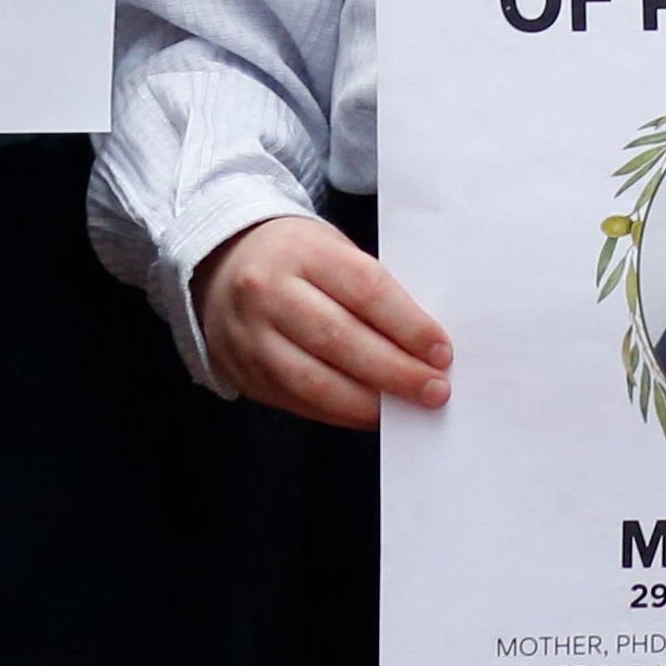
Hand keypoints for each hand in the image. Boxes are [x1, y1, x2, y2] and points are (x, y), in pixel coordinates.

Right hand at [196, 213, 452, 426]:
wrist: (223, 264)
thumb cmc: (297, 259)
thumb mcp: (332, 252)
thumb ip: (372, 293)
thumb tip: (423, 348)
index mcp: (301, 251)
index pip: (365, 289)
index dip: (409, 325)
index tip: (442, 352)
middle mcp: (267, 291)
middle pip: (340, 339)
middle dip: (395, 371)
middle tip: (435, 390)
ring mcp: (249, 336)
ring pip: (314, 380)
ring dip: (368, 402)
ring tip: (406, 408)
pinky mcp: (242, 372)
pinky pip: (298, 402)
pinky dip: (340, 413)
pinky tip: (369, 413)